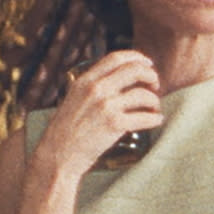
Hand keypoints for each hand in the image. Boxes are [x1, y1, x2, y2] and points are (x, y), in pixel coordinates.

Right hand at [39, 51, 162, 177]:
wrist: (57, 156)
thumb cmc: (64, 132)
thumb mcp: (72, 100)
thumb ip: (90, 89)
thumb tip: (114, 82)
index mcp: (84, 81)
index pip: (116, 58)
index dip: (136, 57)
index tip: (147, 63)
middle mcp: (96, 89)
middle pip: (134, 70)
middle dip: (151, 75)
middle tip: (155, 85)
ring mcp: (106, 106)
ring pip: (143, 94)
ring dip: (154, 101)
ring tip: (154, 108)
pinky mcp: (115, 125)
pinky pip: (145, 117)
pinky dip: (155, 119)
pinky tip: (156, 121)